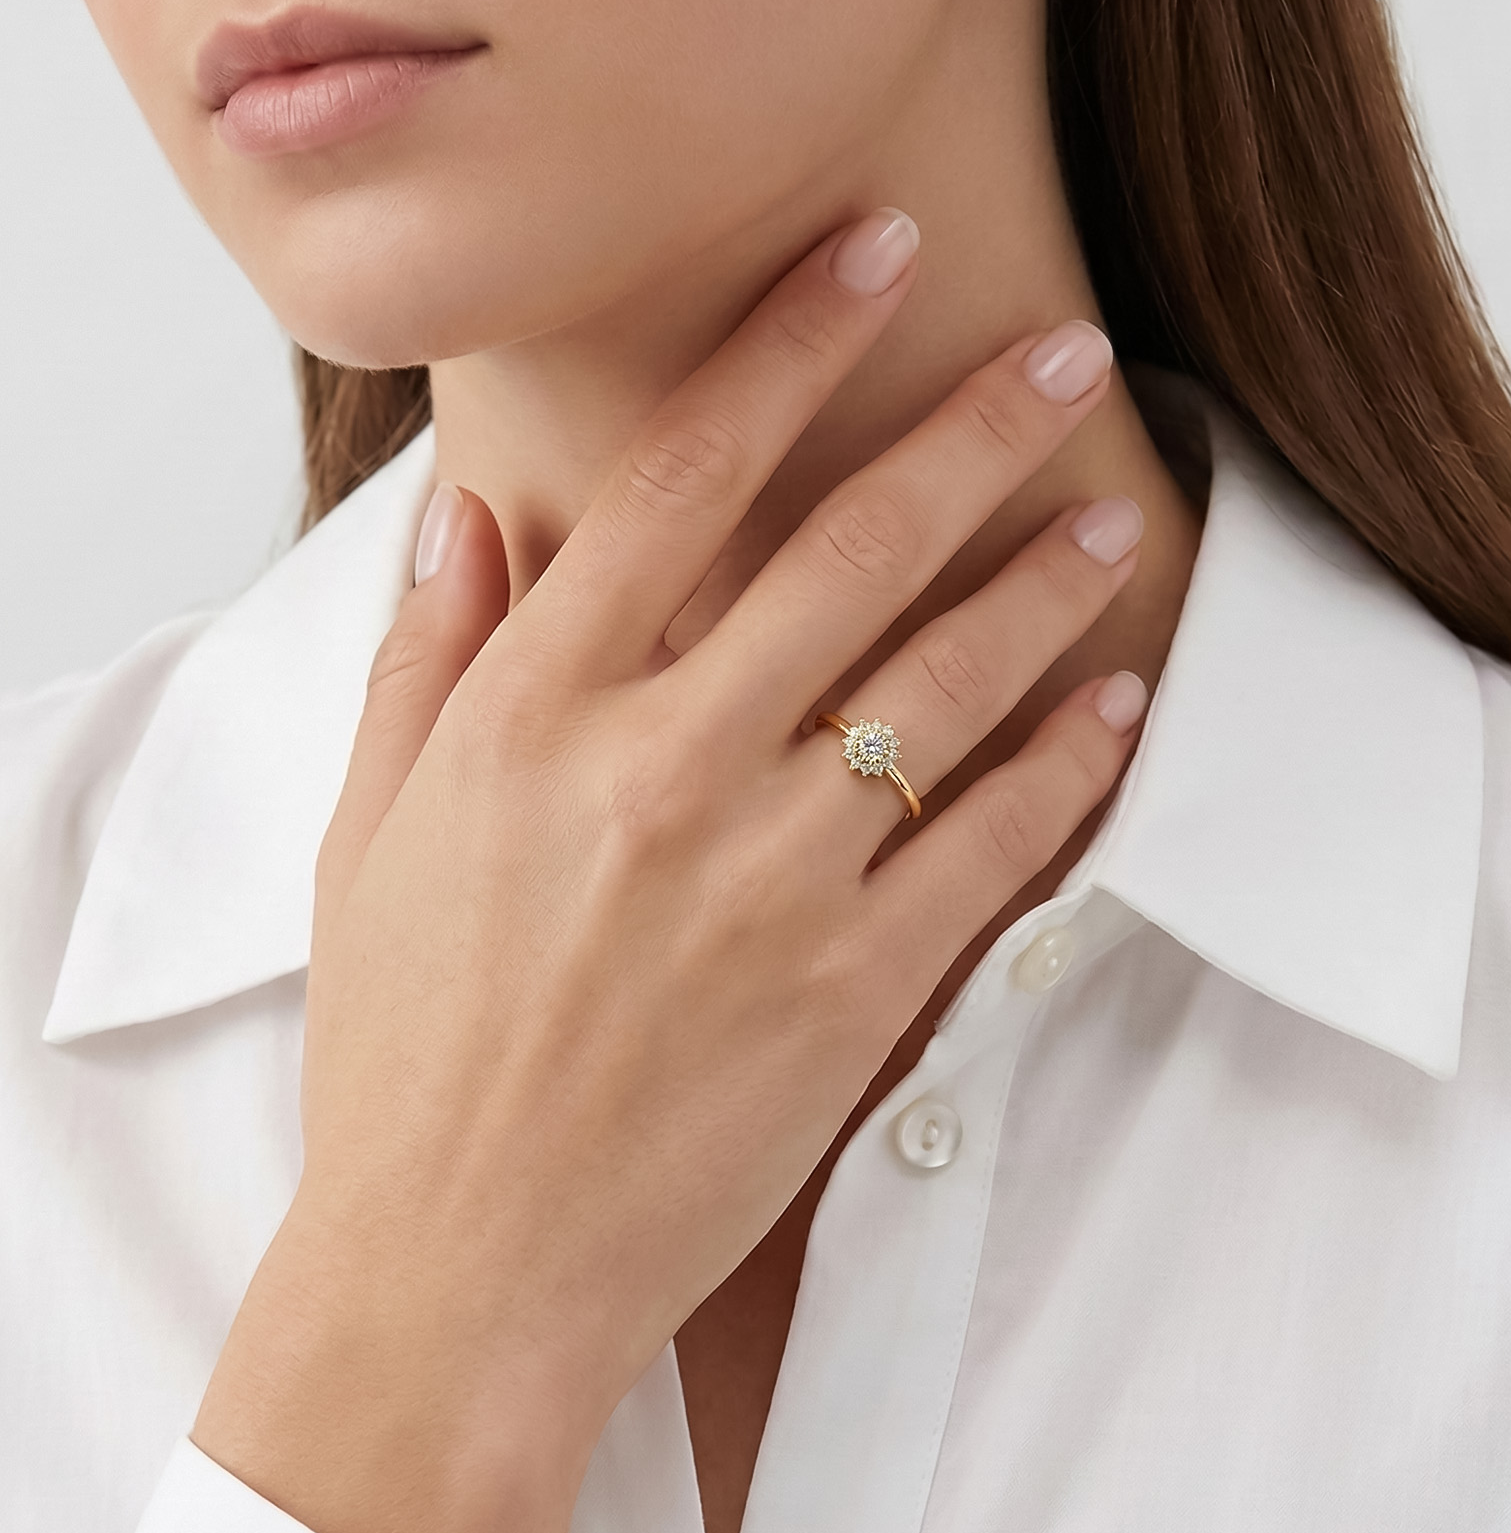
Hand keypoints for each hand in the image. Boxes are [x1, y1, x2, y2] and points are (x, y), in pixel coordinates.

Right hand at [191, 208, 1143, 1532]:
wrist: (463, 1271)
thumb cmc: (407, 1050)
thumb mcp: (372, 835)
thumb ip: (428, 660)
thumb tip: (472, 512)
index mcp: (533, 716)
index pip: (680, 477)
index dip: (786, 346)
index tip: (868, 260)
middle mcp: (661, 771)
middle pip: (851, 550)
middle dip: (970, 430)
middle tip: (1062, 352)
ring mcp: (768, 882)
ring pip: (945, 688)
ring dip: (1045, 587)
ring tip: (1116, 516)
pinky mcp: (850, 991)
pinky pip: (986, 849)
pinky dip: (1061, 769)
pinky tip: (1114, 706)